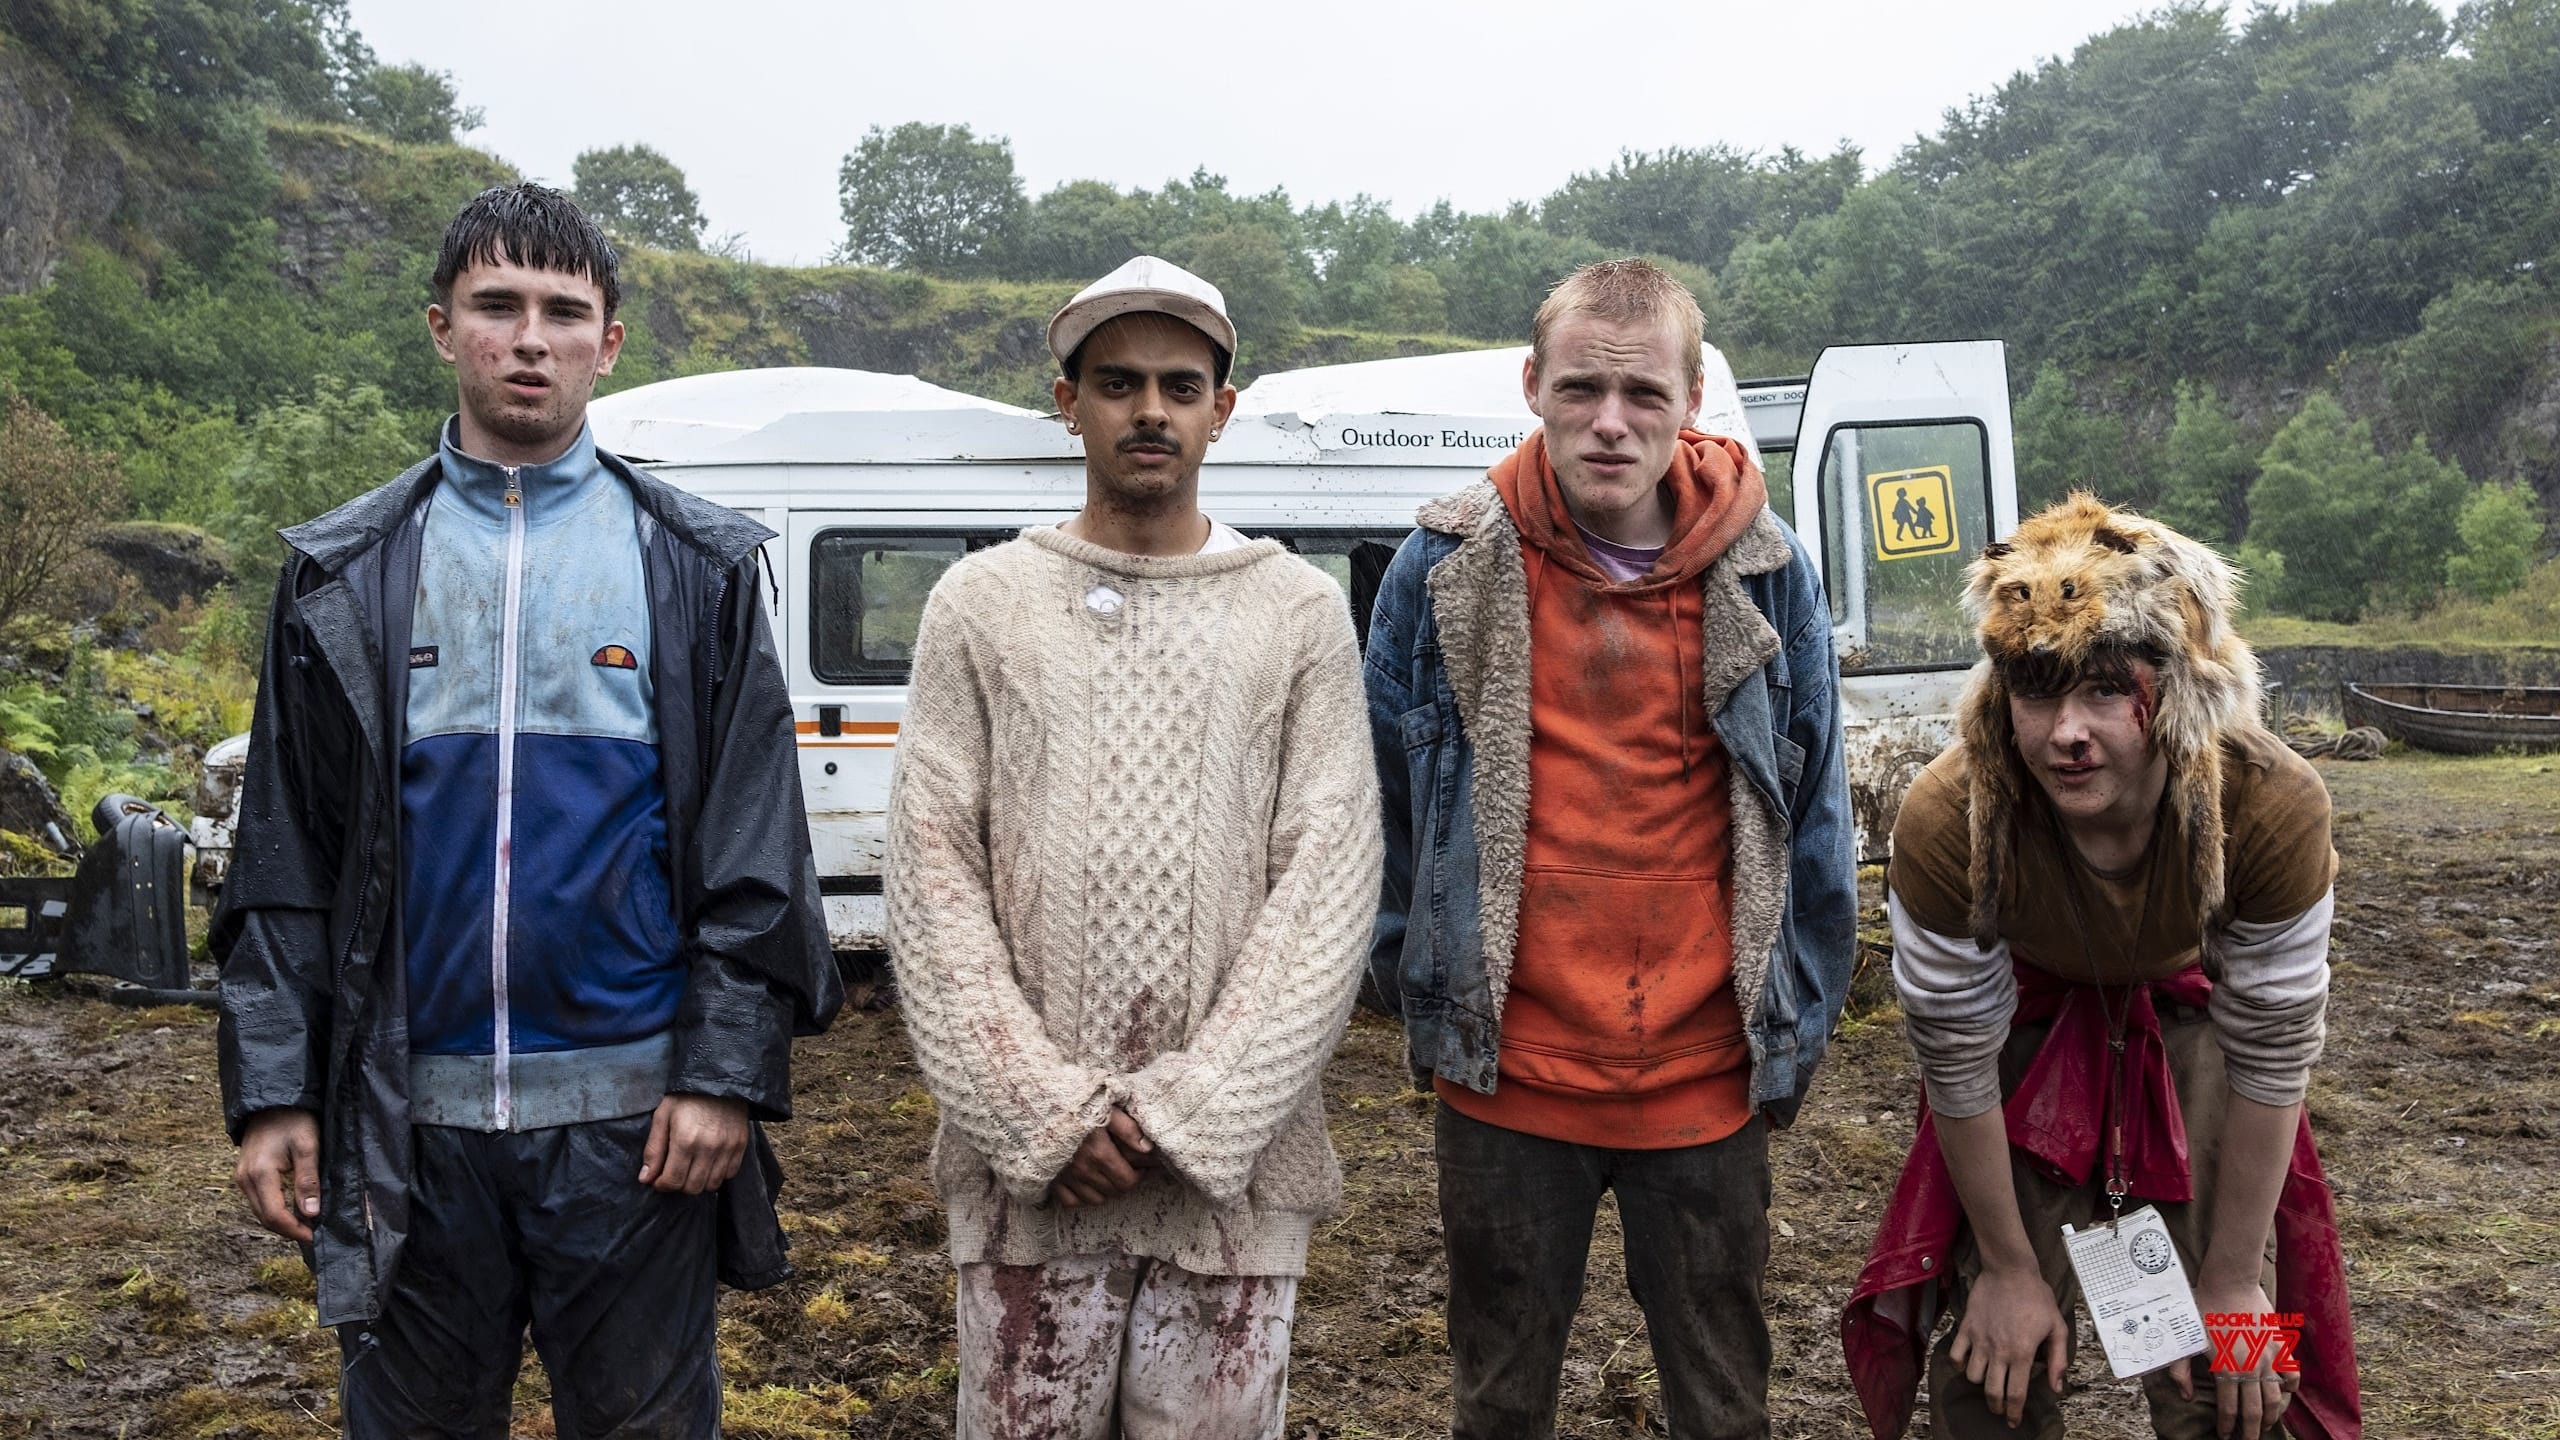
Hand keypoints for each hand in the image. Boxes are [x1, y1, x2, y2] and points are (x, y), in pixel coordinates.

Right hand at [235, 1107, 321, 1242]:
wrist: (272, 1101)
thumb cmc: (293, 1120)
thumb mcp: (307, 1147)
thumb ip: (307, 1180)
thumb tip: (311, 1213)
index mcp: (259, 1174)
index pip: (274, 1215)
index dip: (294, 1230)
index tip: (314, 1236)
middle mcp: (245, 1179)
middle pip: (264, 1218)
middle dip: (288, 1230)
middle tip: (312, 1234)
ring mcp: (242, 1177)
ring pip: (260, 1211)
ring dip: (281, 1221)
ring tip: (306, 1224)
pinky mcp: (245, 1174)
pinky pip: (258, 1200)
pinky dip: (274, 1209)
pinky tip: (292, 1209)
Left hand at [638, 1094, 750, 1193]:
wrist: (719, 1079)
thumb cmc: (686, 1097)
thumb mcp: (662, 1116)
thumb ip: (653, 1149)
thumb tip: (645, 1179)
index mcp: (685, 1140)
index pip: (672, 1181)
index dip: (661, 1185)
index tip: (658, 1179)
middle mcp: (708, 1148)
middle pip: (692, 1187)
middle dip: (678, 1185)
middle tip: (674, 1172)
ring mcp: (727, 1148)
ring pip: (712, 1185)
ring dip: (698, 1182)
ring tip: (691, 1169)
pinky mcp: (740, 1145)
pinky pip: (729, 1175)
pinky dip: (717, 1175)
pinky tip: (708, 1163)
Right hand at [1047, 1106, 1155, 1208]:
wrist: (1032, 1103)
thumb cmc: (1072, 1102)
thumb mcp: (1104, 1107)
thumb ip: (1128, 1129)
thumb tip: (1148, 1149)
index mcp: (1099, 1153)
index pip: (1128, 1181)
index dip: (1139, 1176)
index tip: (1141, 1166)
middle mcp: (1083, 1170)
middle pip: (1113, 1192)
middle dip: (1125, 1182)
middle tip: (1127, 1168)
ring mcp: (1065, 1177)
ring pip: (1094, 1199)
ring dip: (1105, 1190)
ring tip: (1108, 1174)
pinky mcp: (1050, 1179)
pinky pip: (1070, 1202)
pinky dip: (1081, 1197)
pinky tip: (1085, 1182)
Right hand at [1949, 1262, 2069, 1427]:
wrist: (2010, 1270)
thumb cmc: (2036, 1297)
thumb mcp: (2057, 1327)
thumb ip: (2058, 1359)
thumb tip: (2056, 1387)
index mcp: (2022, 1353)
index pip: (2015, 1394)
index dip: (2014, 1413)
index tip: (2013, 1421)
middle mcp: (1999, 1351)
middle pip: (1992, 1392)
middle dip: (1997, 1407)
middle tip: (2000, 1409)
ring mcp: (1979, 1340)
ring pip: (1972, 1376)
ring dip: (1980, 1384)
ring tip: (1987, 1382)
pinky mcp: (1966, 1328)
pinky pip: (1956, 1354)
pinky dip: (1959, 1364)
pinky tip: (1968, 1363)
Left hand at [2175, 1277, 2293, 1438]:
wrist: (2229, 1281)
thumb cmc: (2202, 1307)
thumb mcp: (2185, 1339)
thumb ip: (2180, 1371)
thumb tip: (2186, 1397)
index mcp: (2226, 1368)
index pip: (2229, 1409)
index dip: (2227, 1426)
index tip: (2225, 1436)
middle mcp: (2250, 1368)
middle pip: (2254, 1411)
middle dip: (2251, 1431)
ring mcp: (2269, 1358)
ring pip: (2276, 1398)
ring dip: (2271, 1416)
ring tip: (2264, 1425)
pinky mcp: (2280, 1346)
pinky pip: (2292, 1374)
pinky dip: (2291, 1388)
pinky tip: (2284, 1394)